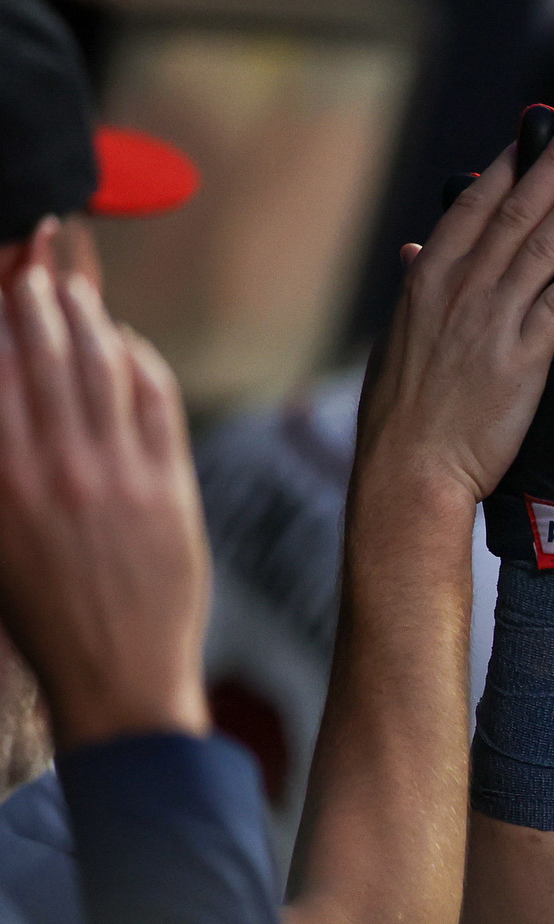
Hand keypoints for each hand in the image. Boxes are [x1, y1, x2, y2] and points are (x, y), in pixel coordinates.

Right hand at [0, 246, 208, 748]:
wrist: (116, 676)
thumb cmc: (39, 614)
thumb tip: (6, 391)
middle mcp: (49, 468)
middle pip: (41, 349)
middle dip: (36, 288)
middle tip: (36, 247)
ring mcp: (113, 474)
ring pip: (99, 365)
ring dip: (87, 311)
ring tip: (74, 279)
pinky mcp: (168, 487)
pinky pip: (154, 400)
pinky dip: (138, 359)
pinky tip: (125, 342)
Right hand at [355, 106, 553, 508]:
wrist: (406, 469)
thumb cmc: (404, 412)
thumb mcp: (399, 338)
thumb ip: (417, 289)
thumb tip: (415, 251)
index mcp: (428, 279)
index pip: (475, 207)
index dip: (510, 165)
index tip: (536, 130)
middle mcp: (458, 289)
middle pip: (515, 210)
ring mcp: (489, 321)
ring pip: (542, 246)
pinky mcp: (518, 360)